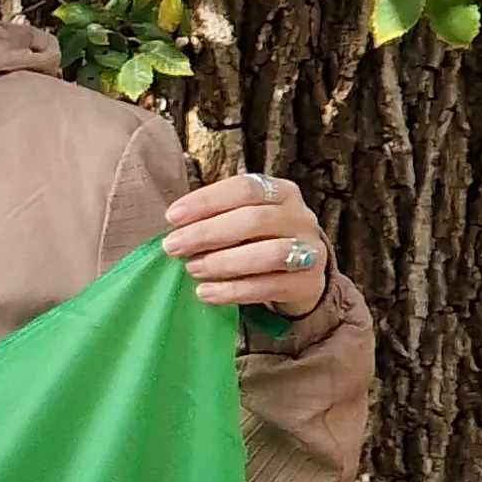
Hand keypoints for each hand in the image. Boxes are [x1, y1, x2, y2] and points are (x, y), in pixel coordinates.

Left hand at [162, 171, 331, 316]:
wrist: (301, 278)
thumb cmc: (260, 242)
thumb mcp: (243, 221)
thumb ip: (216, 218)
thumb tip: (174, 228)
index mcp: (281, 192)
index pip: (244, 188)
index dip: (206, 200)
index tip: (172, 217)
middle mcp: (300, 217)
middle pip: (254, 220)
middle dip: (207, 233)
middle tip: (173, 246)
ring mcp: (310, 251)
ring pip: (269, 254)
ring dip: (224, 262)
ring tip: (192, 270)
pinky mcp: (307, 284)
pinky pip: (270, 287)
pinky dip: (234, 291)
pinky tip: (206, 293)